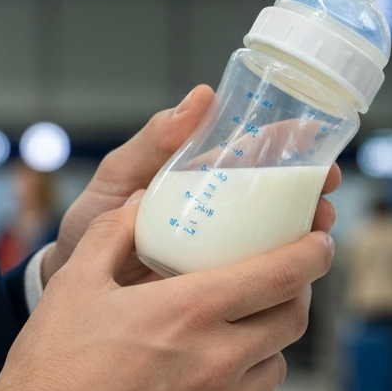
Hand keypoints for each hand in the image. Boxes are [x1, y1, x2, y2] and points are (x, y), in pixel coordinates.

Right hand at [0, 192, 335, 390]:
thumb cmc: (52, 367)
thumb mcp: (75, 282)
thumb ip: (116, 232)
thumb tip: (145, 201)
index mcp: (190, 311)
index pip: (283, 275)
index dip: (312, 252)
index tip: (319, 241)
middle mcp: (218, 361)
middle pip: (293, 319)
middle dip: (297, 293)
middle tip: (280, 281)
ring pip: (274, 366)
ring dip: (266, 342)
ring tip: (237, 331)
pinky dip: (240, 388)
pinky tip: (206, 381)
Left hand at [41, 86, 341, 286]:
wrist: (67, 289)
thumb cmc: (89, 228)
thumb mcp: (116, 178)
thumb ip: (152, 143)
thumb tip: (201, 96)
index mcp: (198, 181)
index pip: (254, 156)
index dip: (290, 148)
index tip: (317, 144)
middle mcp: (217, 217)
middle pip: (277, 199)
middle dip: (309, 194)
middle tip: (325, 197)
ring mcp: (219, 256)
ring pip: (276, 242)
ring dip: (303, 234)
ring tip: (315, 233)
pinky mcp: (217, 293)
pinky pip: (256, 283)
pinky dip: (281, 278)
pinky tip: (295, 280)